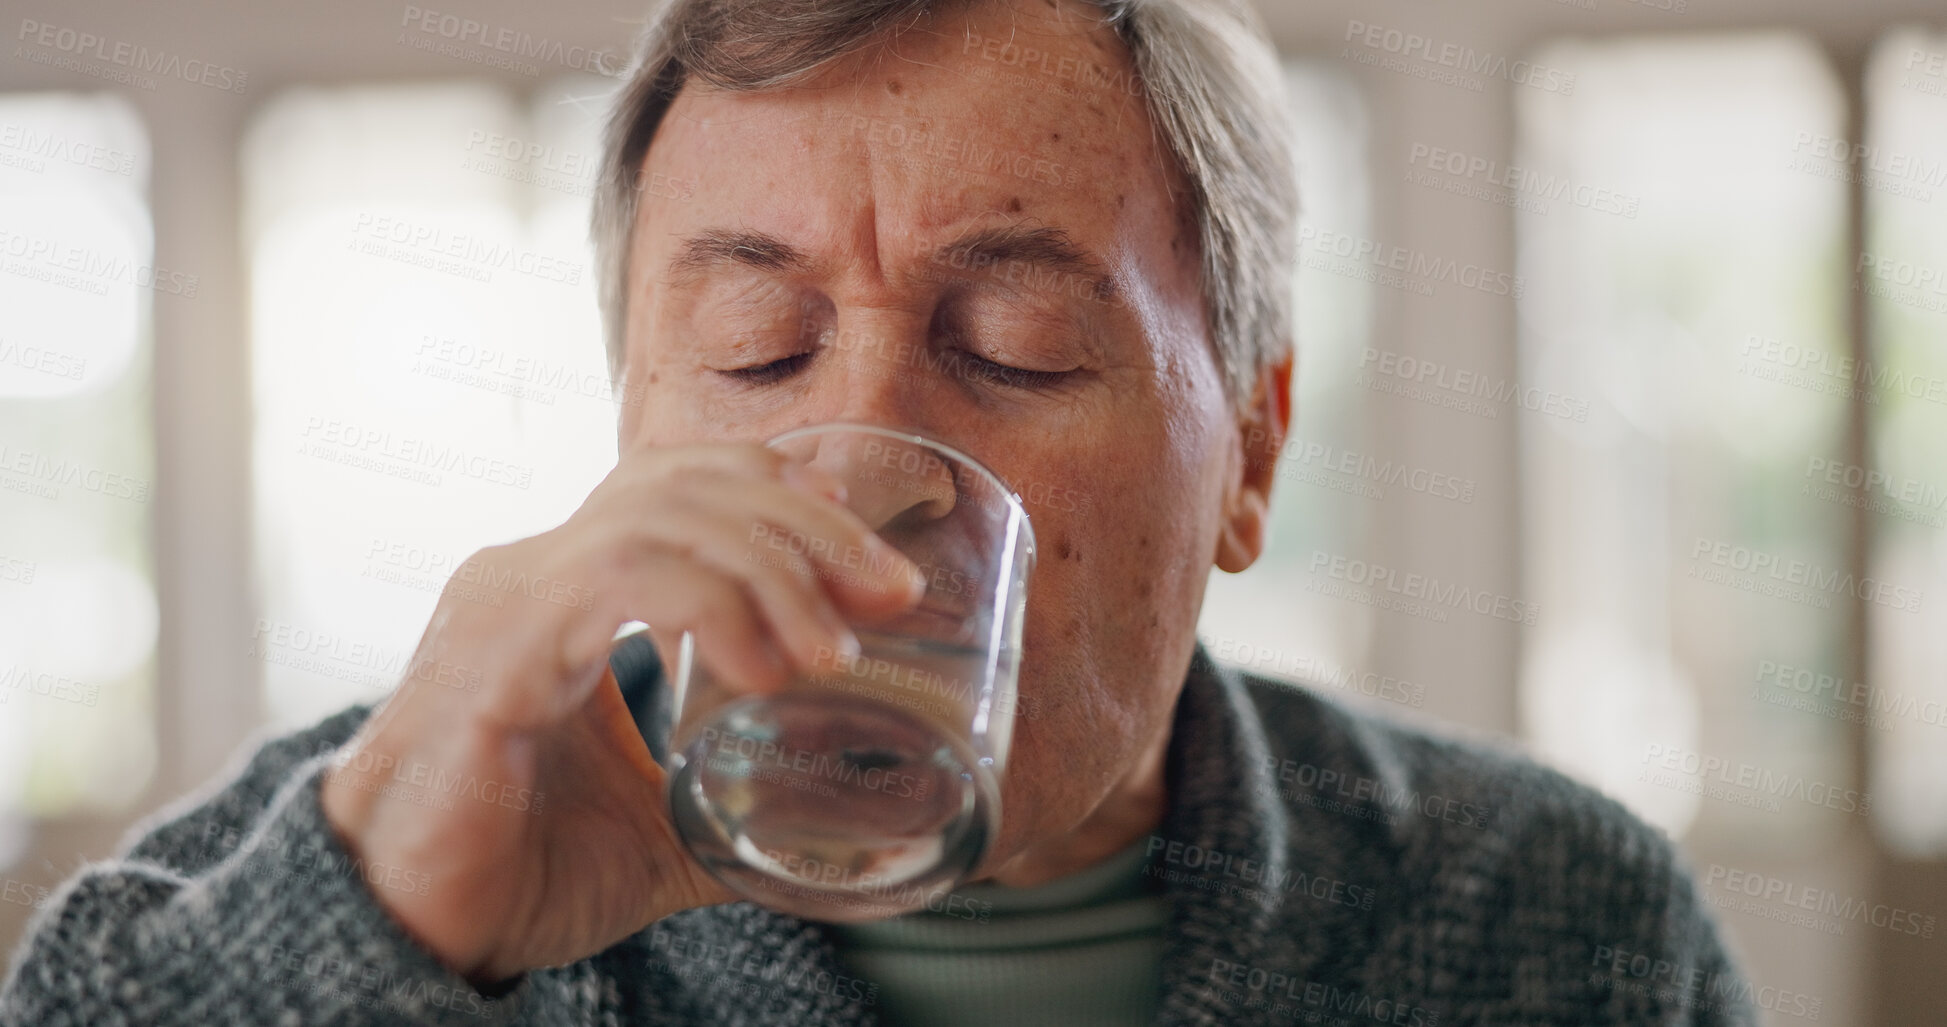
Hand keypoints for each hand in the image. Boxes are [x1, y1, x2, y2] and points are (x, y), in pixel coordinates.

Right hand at [320, 440, 924, 983]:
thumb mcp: (662, 822)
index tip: (865, 552)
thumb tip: (834, 817)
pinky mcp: (498, 651)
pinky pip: (617, 578)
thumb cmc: (516, 868)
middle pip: (685, 481)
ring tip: (833, 651)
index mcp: (568, 589)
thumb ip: (738, 798)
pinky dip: (711, 608)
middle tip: (889, 592)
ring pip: (660, 515)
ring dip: (771, 570)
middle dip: (806, 523)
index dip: (780, 491)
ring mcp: (511, 599)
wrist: (407, 931)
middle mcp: (535, 571)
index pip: (681, 483)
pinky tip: (762, 670)